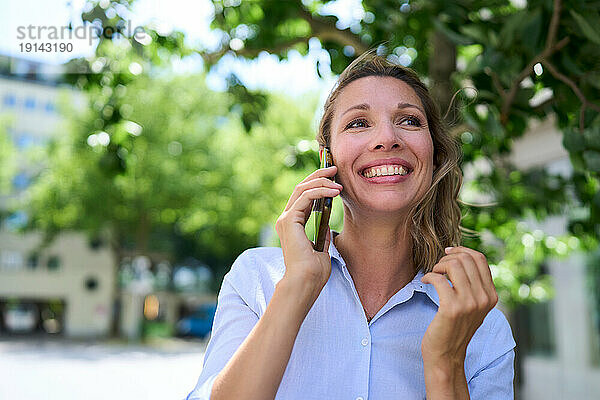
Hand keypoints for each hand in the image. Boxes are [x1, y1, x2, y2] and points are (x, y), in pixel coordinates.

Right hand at [275, 165, 341, 287]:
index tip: (333, 179)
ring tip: (338, 181)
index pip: (303, 197)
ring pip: (302, 189)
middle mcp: (286, 220)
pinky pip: (305, 197)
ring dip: (321, 181)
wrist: (306, 282)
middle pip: (301, 188)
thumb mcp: (322, 248)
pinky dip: (320, 191)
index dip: (317, 184)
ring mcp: (286, 219)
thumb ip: (322, 234)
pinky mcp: (289, 220)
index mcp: (292, 225)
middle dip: (318, 176)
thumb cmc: (313, 271)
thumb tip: (327, 224)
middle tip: (335, 169)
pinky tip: (333, 191)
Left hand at [420, 246, 497, 363]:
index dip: (461, 250)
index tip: (448, 252)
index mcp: (491, 295)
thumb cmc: (454, 327)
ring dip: (438, 266)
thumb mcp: (472, 305)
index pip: (480, 259)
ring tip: (433, 274)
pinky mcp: (452, 308)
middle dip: (447, 258)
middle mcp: (484, 298)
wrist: (446, 354)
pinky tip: (425, 282)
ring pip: (454, 265)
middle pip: (466, 259)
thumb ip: (473, 285)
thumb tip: (461, 255)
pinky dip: (429, 276)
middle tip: (438, 268)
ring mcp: (470, 304)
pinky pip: (439, 279)